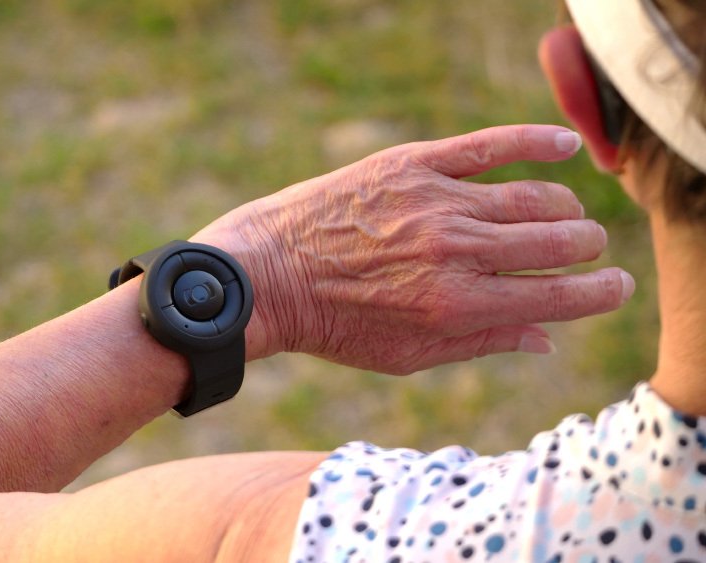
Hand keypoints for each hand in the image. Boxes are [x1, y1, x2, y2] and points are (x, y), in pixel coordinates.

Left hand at [193, 125, 633, 373]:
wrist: (265, 276)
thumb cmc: (333, 325)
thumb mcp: (407, 356)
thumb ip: (481, 342)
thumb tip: (547, 338)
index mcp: (459, 305)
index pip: (560, 295)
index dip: (599, 292)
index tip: (613, 286)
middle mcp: (457, 250)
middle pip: (558, 240)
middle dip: (586, 247)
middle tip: (585, 248)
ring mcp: (436, 201)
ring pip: (533, 196)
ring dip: (564, 207)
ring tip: (565, 214)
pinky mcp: (411, 164)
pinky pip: (490, 145)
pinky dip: (535, 142)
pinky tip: (564, 148)